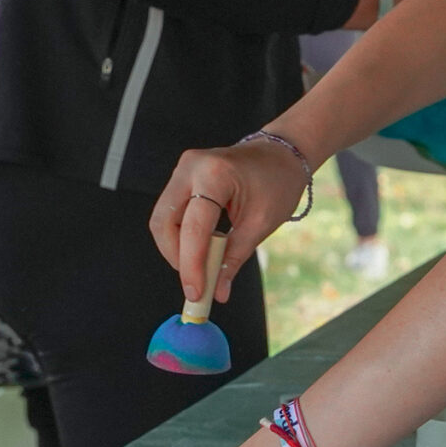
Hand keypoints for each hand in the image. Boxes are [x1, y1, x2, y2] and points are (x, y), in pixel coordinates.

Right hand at [149, 137, 311, 304]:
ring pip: (163, 220)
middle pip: (163, 223)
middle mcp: (191, 167)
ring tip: (203, 266)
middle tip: (196, 282)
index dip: (191, 266)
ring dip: (177, 248)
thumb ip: (234, 258)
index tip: (196, 293)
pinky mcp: (182, 177)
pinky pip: (171, 213)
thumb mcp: (261, 224)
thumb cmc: (278, 182)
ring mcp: (184, 169)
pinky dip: (181, 236)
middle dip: (176, 257)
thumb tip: (217, 292)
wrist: (282, 153)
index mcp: (215, 174)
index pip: (193, 228)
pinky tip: (201, 249)